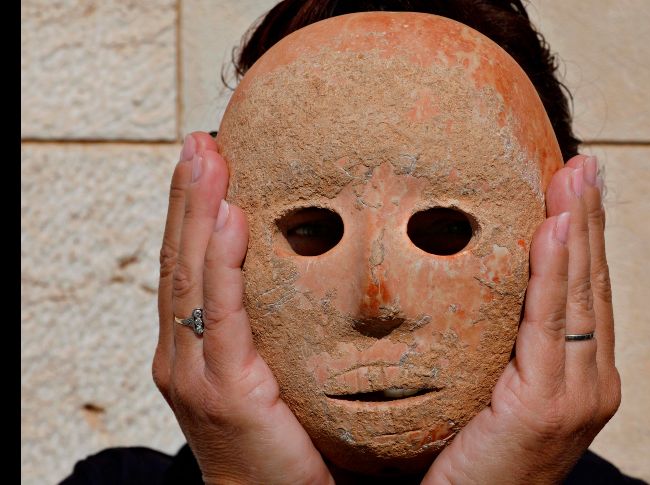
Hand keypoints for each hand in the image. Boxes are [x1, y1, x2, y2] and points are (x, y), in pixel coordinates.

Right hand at [152, 132, 332, 484]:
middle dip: (190, 196)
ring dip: (198, 211)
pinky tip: (232, 218)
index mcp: (198, 347)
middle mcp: (185, 354)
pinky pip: (221, 315)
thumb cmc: (286, 447)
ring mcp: (196, 372)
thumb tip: (330, 274)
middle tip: (203, 140)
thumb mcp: (279, 374)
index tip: (213, 160)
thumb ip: (286, 327)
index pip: (195, 266)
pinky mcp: (224, 392)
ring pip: (192, 275)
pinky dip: (223, 264)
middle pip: (183, 259)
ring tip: (207, 156)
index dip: (198, 211)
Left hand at [422, 155, 620, 483]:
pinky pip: (548, 322)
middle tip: (582, 164)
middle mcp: (590, 384)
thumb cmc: (462, 460)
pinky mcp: (546, 408)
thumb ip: (496, 347)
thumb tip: (467, 294)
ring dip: (577, 230)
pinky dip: (553, 271)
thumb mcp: (488, 392)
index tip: (572, 189)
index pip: (581, 295)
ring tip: (575, 176)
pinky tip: (554, 227)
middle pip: (589, 285)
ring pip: (577, 295)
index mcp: (577, 379)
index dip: (580, 241)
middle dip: (587, 220)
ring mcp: (575, 397)